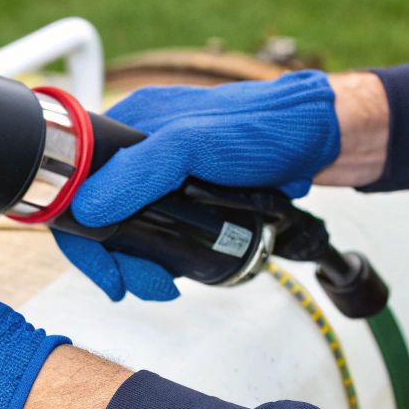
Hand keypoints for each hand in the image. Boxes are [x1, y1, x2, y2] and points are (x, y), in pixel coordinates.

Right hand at [56, 70, 340, 300]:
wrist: (327, 137)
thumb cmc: (272, 128)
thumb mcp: (197, 143)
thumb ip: (142, 170)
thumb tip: (91, 207)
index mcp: (133, 123)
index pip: (80, 181)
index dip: (83, 231)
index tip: (105, 269)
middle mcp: (143, 147)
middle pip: (104, 214)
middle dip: (115, 258)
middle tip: (139, 285)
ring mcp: (168, 172)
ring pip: (133, 227)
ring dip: (141, 261)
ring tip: (164, 283)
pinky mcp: (193, 192)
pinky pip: (163, 230)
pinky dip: (165, 254)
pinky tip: (179, 268)